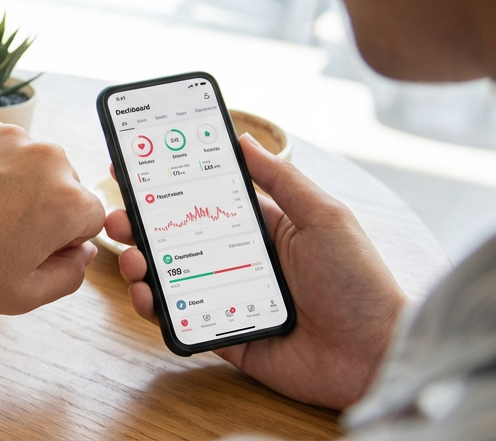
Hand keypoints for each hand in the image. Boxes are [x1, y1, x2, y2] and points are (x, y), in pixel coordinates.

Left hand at [0, 111, 105, 314]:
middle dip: (42, 204)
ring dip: (12, 179)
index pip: (90, 216)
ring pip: (27, 159)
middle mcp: (46, 157)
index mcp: (68, 201)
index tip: (31, 247)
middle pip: (61, 183)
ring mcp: (7, 134)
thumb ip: (70, 275)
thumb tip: (83, 250)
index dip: (64, 238)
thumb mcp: (24, 294)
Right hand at [105, 134, 405, 409]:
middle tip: (117, 217)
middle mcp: (240, 260)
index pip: (205, 200)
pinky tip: (148, 298)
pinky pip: (181, 321)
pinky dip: (157, 310)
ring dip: (142, 266)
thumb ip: (281, 179)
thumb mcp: (325, 217)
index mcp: (263, 228)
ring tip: (132, 260)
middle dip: (141, 225)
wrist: (378, 355)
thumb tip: (243, 138)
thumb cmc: (361, 283)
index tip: (132, 169)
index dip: (168, 186)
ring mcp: (229, 298)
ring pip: (172, 278)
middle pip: (177, 238)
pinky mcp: (226, 335)